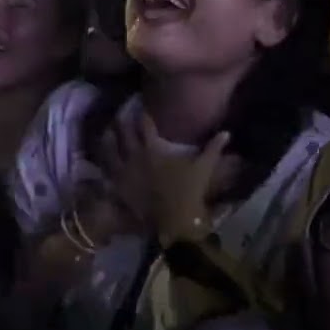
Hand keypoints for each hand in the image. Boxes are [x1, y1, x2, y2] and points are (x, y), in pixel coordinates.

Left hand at [99, 109, 231, 245]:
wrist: (172, 221)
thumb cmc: (188, 193)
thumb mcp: (203, 168)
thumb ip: (214, 148)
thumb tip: (226, 132)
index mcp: (154, 147)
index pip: (144, 123)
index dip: (143, 114)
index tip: (142, 108)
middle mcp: (135, 154)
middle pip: (123, 130)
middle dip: (123, 120)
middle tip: (123, 114)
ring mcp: (123, 169)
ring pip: (109, 145)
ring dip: (109, 135)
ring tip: (109, 128)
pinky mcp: (117, 184)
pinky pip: (105, 165)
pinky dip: (103, 156)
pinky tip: (103, 153)